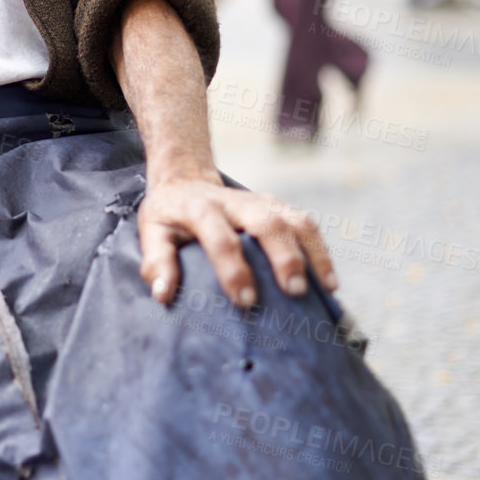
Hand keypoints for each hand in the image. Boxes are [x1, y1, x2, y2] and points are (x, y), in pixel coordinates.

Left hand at [138, 171, 336, 308]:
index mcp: (202, 208)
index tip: (245, 301)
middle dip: (284, 256)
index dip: (233, 269)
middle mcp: (237, 202)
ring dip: (312, 252)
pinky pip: (307, 225)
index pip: (220, 238)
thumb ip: (157, 261)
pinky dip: (321, 251)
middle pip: (267, 223)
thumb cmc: (169, 215)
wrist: (186, 179)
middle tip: (294, 291)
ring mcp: (263, 201)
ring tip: (325, 288)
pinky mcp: (279, 207)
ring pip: (295, 220)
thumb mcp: (151, 231)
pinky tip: (328, 282)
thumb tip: (164, 294)